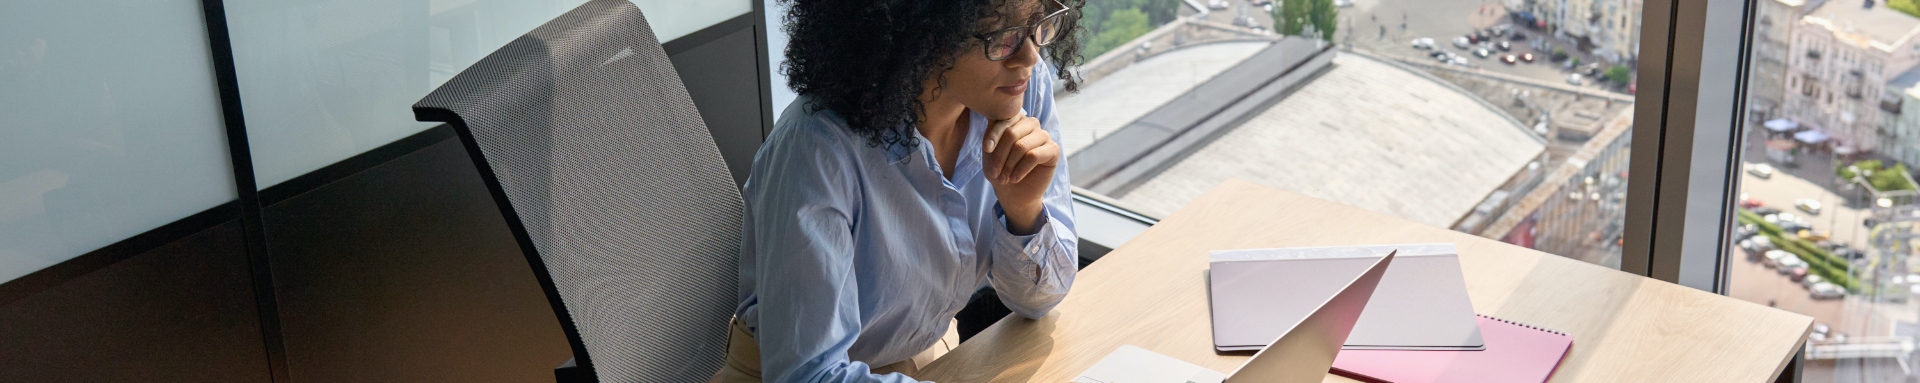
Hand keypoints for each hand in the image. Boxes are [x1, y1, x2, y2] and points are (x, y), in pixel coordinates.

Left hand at [982, 113, 1057, 234]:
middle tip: (995, 173)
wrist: (1014, 194)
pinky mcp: (1053, 150)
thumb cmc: (1000, 171)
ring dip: (1009, 165)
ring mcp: (1044, 136)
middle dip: (1000, 156)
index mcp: (1016, 120)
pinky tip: (1015, 178)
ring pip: (1022, 146)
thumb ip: (990, 134)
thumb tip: (991, 117)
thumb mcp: (989, 153)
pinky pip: (1034, 156)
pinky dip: (1021, 170)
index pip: (1004, 118)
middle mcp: (1031, 124)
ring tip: (1004, 178)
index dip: (994, 134)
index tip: (987, 149)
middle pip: (1012, 133)